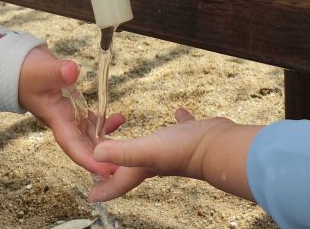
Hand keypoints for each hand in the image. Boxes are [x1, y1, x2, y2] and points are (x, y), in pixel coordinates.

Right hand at [18, 46, 125, 176]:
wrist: (20, 68)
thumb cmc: (26, 73)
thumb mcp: (40, 71)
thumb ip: (56, 71)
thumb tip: (72, 71)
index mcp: (56, 119)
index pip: (73, 145)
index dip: (89, 159)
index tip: (106, 170)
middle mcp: (64, 122)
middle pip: (86, 146)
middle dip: (104, 158)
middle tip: (127, 167)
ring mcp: (70, 116)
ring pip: (91, 135)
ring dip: (108, 142)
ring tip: (129, 146)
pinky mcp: (75, 107)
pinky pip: (93, 121)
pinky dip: (106, 122)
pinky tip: (120, 119)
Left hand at [88, 108, 259, 201]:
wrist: (218, 146)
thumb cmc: (184, 152)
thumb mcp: (147, 150)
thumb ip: (122, 152)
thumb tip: (95, 155)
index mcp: (141, 168)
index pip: (117, 183)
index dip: (103, 190)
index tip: (91, 195)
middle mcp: (154, 161)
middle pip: (129, 166)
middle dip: (114, 162)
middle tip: (102, 154)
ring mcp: (172, 149)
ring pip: (153, 148)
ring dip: (142, 143)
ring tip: (136, 135)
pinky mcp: (189, 136)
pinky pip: (180, 128)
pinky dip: (177, 121)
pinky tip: (178, 113)